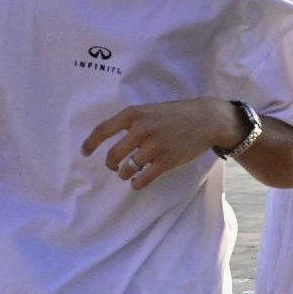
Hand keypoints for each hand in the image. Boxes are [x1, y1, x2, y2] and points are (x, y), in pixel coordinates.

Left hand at [82, 97, 244, 189]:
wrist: (207, 119)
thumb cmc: (177, 114)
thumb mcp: (151, 110)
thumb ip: (133, 121)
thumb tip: (113, 139)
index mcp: (134, 115)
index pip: (102, 131)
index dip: (90, 144)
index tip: (85, 152)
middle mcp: (141, 130)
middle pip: (113, 156)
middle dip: (111, 164)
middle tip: (114, 166)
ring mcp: (154, 147)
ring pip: (127, 169)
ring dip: (124, 174)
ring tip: (129, 173)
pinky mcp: (166, 162)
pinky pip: (143, 179)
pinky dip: (137, 183)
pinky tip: (137, 182)